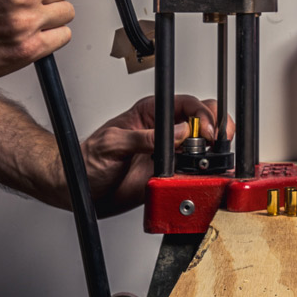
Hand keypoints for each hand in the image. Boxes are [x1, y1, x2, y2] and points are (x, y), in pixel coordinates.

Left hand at [78, 94, 235, 217]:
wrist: (79, 190)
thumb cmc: (88, 161)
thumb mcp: (112, 143)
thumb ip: (145, 137)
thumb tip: (179, 132)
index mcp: (152, 113)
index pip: (188, 105)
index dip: (203, 115)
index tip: (206, 131)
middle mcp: (165, 132)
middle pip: (204, 122)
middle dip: (217, 129)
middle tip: (216, 143)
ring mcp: (170, 154)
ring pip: (205, 148)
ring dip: (213, 154)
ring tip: (210, 163)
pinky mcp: (171, 176)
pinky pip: (196, 174)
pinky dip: (207, 176)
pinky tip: (209, 176)